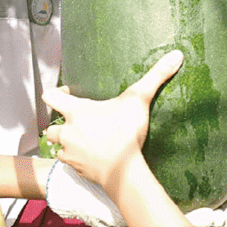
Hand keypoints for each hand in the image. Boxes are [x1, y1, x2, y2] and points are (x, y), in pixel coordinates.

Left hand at [43, 49, 183, 192]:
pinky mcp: (75, 168)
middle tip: (78, 121)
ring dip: (65, 142)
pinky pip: (67, 162)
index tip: (69, 94)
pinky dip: (74, 159)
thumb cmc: (126, 133)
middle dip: (61, 123)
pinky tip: (89, 156)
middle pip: (51, 125)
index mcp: (76, 111)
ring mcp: (69, 152)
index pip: (50, 96)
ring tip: (82, 139)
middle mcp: (67, 131)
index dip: (57, 93)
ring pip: (57, 145)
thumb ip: (155, 76)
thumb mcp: (139, 100)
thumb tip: (177, 55)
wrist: (123, 172)